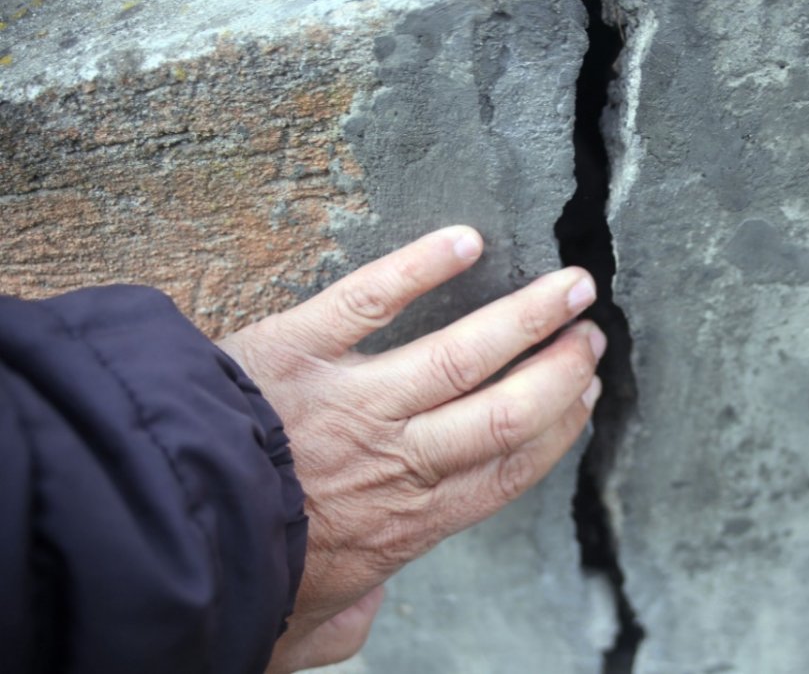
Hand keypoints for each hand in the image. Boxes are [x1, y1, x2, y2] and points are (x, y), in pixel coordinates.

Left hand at [217, 226, 604, 672]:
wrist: (155, 527)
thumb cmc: (229, 576)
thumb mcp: (303, 629)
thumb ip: (351, 622)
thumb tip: (370, 609)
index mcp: (407, 522)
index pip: (510, 468)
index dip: (560, 429)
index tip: (586, 396)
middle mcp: (398, 458)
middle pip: (507, 411)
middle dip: (560, 372)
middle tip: (592, 336)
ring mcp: (354, 399)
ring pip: (462, 354)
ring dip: (526, 318)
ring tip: (571, 284)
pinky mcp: (301, 347)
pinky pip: (371, 298)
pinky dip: (420, 265)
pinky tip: (467, 240)